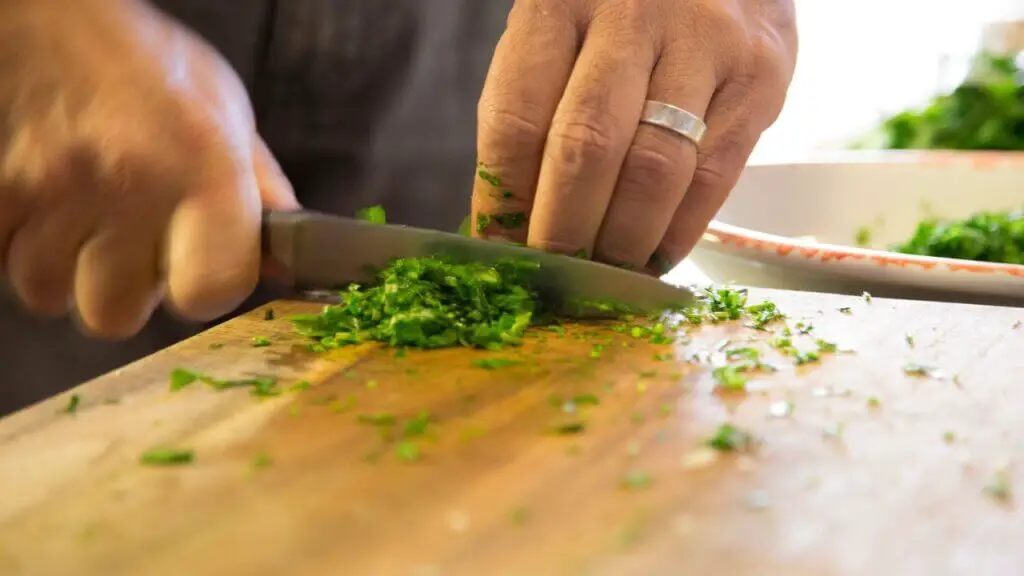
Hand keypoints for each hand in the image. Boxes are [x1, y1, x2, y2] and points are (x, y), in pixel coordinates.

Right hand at [0, 0, 296, 337]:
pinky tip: (50, 207)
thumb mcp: (226, 116)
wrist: (55, 17)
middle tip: (134, 241)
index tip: (201, 268)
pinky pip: (2, 262)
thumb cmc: (150, 66)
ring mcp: (53, 188)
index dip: (207, 290)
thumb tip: (286, 262)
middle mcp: (130, 183)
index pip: (211, 291)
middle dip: (125, 290)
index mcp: (204, 169)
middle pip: (116, 314)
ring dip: (67, 269)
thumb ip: (260, 194)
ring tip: (87, 217)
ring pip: (50, 293)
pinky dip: (22, 245)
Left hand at [472, 0, 795, 272]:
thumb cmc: (624, 5)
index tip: (501, 250)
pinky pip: (715, 175)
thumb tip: (514, 218)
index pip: (517, 118)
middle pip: (586, 148)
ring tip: (604, 276)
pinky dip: (679, 230)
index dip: (504, 200)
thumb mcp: (565, 26)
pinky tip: (655, 256)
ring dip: (623, 241)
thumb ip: (539, 105)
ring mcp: (705, 41)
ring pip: (655, 169)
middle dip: (563, 231)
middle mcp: (633, 13)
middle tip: (553, 276)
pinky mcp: (761, 75)